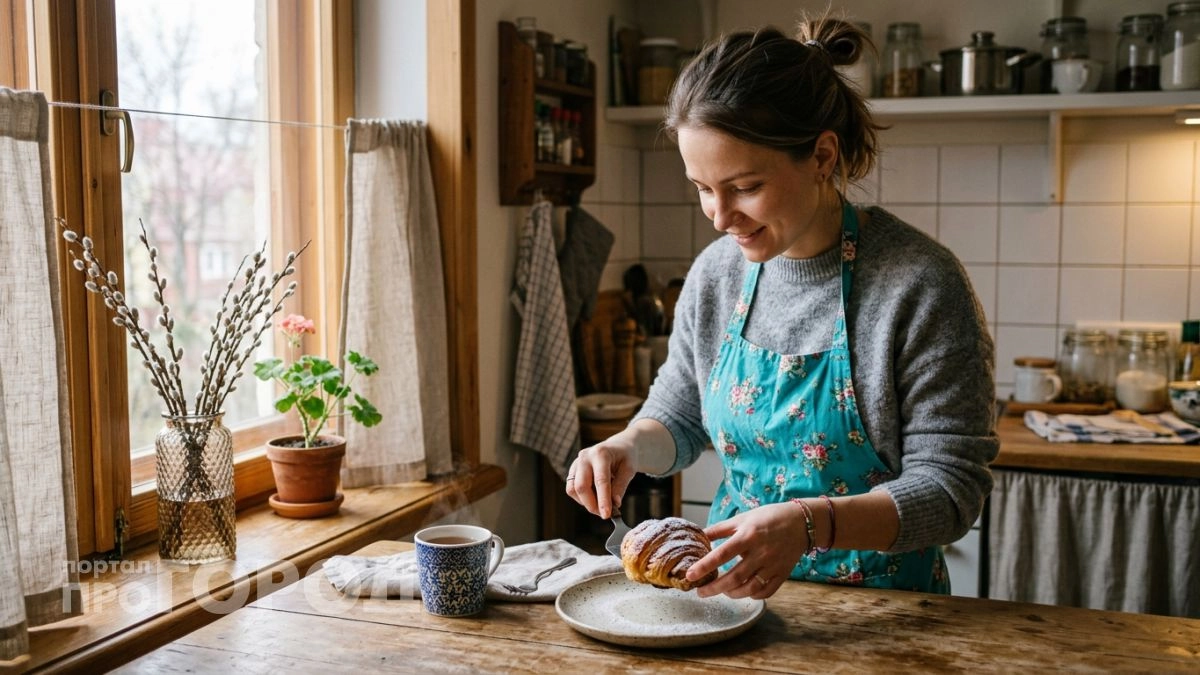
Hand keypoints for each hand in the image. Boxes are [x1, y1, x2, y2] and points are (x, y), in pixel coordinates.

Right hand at [564, 436, 637, 518]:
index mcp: (601, 454)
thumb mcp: (629, 469)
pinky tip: (594, 497)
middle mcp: (585, 457)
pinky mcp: (573, 470)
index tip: (607, 515)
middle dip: (592, 504)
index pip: (600, 481)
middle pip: (581, 486)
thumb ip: (621, 486)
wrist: (618, 447)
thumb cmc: (625, 457)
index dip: (603, 500)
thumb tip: (615, 503)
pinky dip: (581, 498)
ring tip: (601, 505)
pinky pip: (571, 489)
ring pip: (573, 489)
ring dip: (586, 503)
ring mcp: (576, 463)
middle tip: (604, 514)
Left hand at [687, 502, 808, 599]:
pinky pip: (766, 592)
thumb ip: (720, 529)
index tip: (690, 575)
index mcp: (749, 536)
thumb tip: (699, 535)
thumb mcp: (742, 518)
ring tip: (721, 591)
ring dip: (731, 594)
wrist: (802, 522)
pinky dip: (752, 595)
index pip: (723, 554)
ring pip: (749, 588)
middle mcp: (761, 552)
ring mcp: (773, 565)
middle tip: (701, 592)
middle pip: (734, 577)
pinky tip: (743, 592)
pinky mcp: (782, 574)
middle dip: (714, 588)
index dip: (705, 566)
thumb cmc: (768, 517)